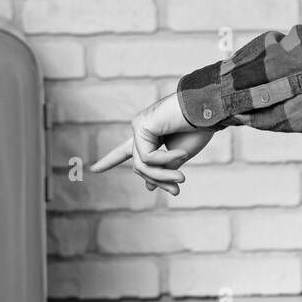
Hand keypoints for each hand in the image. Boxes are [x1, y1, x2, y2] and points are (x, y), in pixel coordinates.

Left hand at [89, 92, 214, 195]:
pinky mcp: (141, 125)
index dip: (110, 161)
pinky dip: (164, 160)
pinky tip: (181, 153)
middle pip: (140, 166)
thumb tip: (149, 187)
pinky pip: (147, 156)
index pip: (125, 152)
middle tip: (177, 191)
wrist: (209, 110)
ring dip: (163, 175)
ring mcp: (139, 127)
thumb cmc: (198, 129)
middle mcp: (141, 130)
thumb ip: (164, 169)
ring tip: (182, 178)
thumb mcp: (180, 156)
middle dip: (157, 180)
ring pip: (141, 164)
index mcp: (151, 136)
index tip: (93, 170)